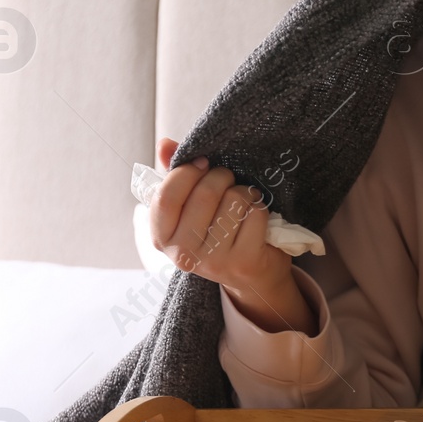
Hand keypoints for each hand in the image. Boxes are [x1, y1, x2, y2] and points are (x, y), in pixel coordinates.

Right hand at [150, 136, 288, 293]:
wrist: (251, 276)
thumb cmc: (217, 233)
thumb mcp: (191, 208)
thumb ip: (176, 176)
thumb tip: (165, 144)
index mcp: (161, 237)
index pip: (166, 196)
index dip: (187, 172)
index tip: (203, 164)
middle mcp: (183, 254)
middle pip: (204, 193)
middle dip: (222, 176)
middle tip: (229, 180)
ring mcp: (214, 261)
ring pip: (234, 200)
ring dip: (244, 192)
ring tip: (243, 202)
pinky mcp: (244, 261)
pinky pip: (255, 213)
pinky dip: (260, 208)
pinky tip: (256, 218)